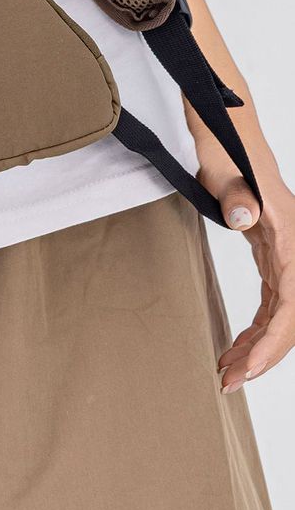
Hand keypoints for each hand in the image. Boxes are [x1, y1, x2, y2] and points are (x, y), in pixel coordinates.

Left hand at [194, 139, 294, 393]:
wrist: (225, 128)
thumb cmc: (222, 145)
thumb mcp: (221, 167)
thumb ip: (234, 194)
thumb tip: (246, 222)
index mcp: (289, 234)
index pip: (290, 301)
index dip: (272, 341)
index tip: (246, 367)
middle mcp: (294, 247)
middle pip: (290, 317)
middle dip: (264, 355)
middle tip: (229, 381)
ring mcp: (285, 251)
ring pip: (283, 313)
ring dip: (259, 346)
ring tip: (228, 370)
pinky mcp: (273, 252)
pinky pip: (273, 301)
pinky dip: (258, 326)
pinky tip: (238, 344)